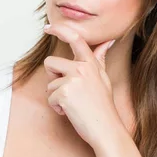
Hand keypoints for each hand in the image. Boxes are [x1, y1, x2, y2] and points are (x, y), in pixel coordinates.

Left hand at [43, 23, 124, 148]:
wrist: (106, 129)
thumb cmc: (103, 106)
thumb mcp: (103, 78)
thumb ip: (100, 59)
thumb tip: (108, 42)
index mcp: (91, 63)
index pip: (75, 38)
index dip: (60, 29)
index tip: (48, 27)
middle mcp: (82, 68)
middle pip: (50, 63)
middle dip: (53, 78)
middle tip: (67, 92)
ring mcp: (73, 80)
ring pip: (49, 82)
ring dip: (56, 96)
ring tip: (73, 104)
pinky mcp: (64, 93)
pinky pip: (50, 97)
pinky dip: (57, 107)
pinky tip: (70, 112)